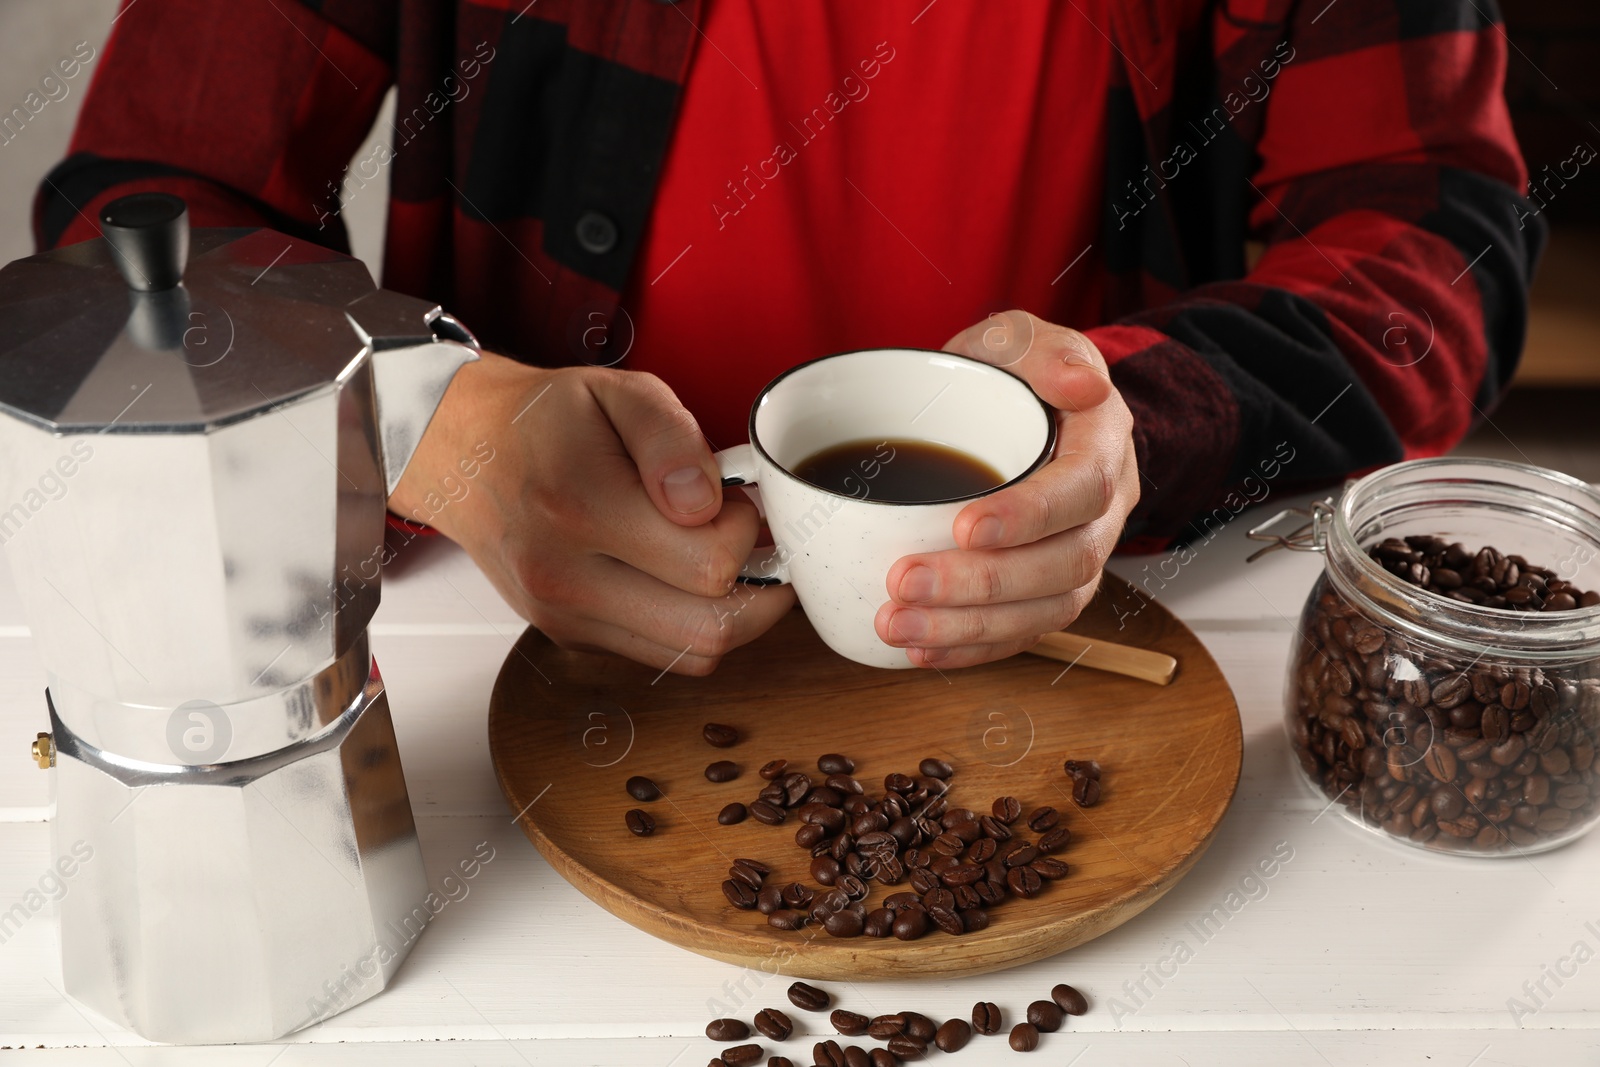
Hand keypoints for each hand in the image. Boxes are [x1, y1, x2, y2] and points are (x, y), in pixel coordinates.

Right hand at [389, 352, 794, 674]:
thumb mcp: (618, 392)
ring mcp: (563, 617)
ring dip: (728, 612)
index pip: (710, 563)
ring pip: (691, 655)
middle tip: (748, 541)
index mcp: (580, 507)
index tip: (733, 499)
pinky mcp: (567, 636)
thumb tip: (706, 503)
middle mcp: (565, 577)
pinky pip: (660, 655)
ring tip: (719, 557)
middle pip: (709, 629)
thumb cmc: (546, 420)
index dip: (745, 531)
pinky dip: (689, 624)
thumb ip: (672, 438)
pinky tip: (680, 576)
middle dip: (753, 586)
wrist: (463, 452)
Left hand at [874, 310, 1138, 666]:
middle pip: (1066, 564)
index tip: (963, 527)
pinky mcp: (1046, 589)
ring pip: (1045, 609)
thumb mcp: (1020, 339)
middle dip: (984, 584)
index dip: (1029, 516)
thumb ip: (1041, 349)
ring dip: (970, 627)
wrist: (1007, 408)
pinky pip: (1023, 632)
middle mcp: (1103, 509)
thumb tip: (1081, 382)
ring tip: (897, 625)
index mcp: (1103, 442)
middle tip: (905, 581)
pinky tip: (920, 650)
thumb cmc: (1010, 373)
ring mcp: (1079, 554)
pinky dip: (971, 648)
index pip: (1083, 488)